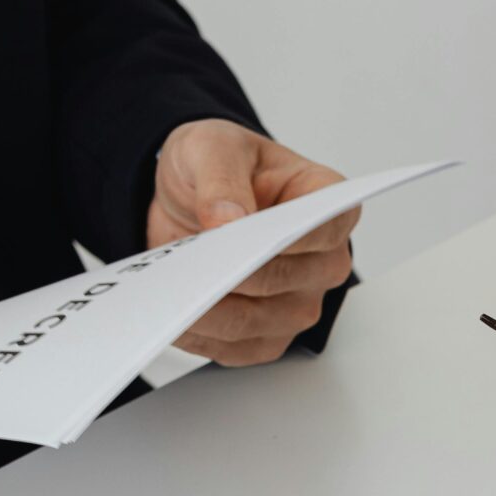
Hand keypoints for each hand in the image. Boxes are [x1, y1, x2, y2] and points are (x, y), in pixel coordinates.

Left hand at [148, 120, 358, 365]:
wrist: (189, 199)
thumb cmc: (217, 167)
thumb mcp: (211, 146)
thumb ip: (221, 177)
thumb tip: (228, 219)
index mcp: (325, 204)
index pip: (326, 227)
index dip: (290, 236)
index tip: (245, 233)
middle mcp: (323, 261)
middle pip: (284, 280)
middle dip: (229, 272)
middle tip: (187, 261)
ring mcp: (297, 303)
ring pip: (254, 321)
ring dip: (206, 309)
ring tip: (168, 288)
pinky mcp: (266, 336)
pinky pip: (234, 348)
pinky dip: (198, 334)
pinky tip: (172, 311)